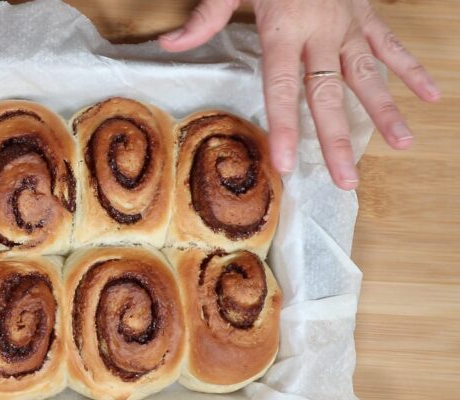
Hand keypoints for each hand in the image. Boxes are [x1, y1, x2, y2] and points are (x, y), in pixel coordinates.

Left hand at [160, 0, 439, 189]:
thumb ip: (206, 17)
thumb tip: (171, 46)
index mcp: (284, 27)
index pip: (282, 86)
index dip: (285, 126)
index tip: (287, 162)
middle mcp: (322, 31)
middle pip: (329, 94)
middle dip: (337, 140)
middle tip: (345, 181)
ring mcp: (349, 23)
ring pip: (368, 75)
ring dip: (385, 111)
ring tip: (402, 144)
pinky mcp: (367, 12)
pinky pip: (391, 44)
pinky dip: (411, 69)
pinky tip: (430, 96)